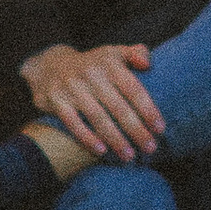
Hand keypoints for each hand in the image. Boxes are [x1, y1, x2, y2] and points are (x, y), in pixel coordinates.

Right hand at [18, 38, 164, 162]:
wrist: (50, 65)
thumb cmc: (93, 65)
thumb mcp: (113, 53)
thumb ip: (136, 53)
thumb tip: (148, 63)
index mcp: (110, 63)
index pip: (133, 88)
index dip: (148, 109)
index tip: (160, 128)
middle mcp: (91, 74)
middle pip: (118, 106)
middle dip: (136, 129)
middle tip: (150, 148)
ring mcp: (72, 87)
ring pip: (97, 117)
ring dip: (115, 138)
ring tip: (129, 156)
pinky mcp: (56, 101)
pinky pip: (72, 122)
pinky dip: (86, 137)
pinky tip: (101, 151)